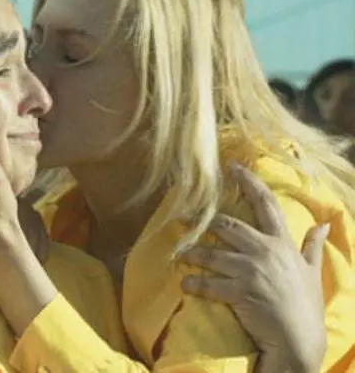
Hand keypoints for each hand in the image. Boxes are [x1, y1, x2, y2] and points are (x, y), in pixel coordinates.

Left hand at [180, 162, 327, 372]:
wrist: (298, 337)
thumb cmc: (304, 304)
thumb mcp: (313, 272)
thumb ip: (313, 246)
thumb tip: (323, 224)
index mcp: (282, 243)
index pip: (266, 204)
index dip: (249, 182)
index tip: (232, 166)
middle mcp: (265, 251)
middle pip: (228, 226)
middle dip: (204, 222)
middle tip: (183, 217)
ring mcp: (251, 270)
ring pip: (211, 253)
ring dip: (192, 253)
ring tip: (181, 253)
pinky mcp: (239, 291)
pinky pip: (208, 283)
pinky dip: (193, 283)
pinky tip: (184, 284)